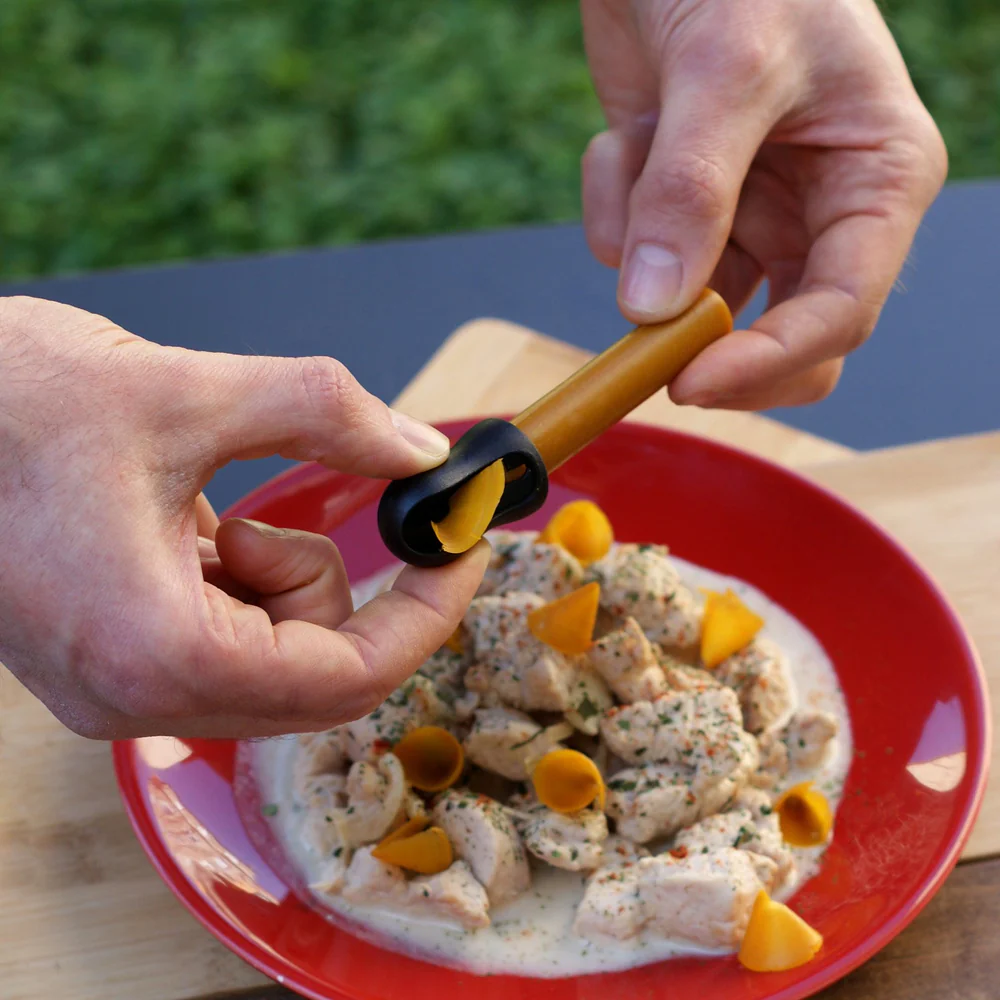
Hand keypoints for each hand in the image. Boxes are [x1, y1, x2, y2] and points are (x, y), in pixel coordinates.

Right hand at [0, 295, 488, 739]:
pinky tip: (189, 523)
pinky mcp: (112, 658)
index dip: (427, 614)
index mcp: (156, 649)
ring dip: (285, 574)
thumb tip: (417, 448)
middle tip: (365, 504)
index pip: (347, 677)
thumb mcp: (185, 391)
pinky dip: (243, 577)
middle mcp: (136, 693)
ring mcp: (120, 684)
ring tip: (216, 507)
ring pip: (275, 654)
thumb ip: (322, 414)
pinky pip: (227, 637)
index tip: (463, 551)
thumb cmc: (3, 406)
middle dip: (355, 589)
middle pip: (318, 675)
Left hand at [581, 0, 946, 408]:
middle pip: (779, 339)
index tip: (693, 382)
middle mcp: (820, 215)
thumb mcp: (727, 67)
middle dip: (708, 346)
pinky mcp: (686, 211)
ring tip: (638, 141)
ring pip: (693, 304)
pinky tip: (627, 136)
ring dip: (643, 246)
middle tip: (646, 352)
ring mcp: (750, 217)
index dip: (770, 362)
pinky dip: (616, 209)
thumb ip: (693, 188)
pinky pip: (639, 257)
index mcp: (877, 182)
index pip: (841, 312)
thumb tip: (656, 306)